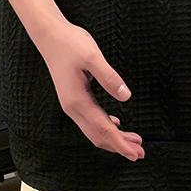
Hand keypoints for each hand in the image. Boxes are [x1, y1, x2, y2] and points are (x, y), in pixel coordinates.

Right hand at [38, 21, 144, 161]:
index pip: (103, 129)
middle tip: (141, 153)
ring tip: (133, 141)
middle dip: (119, 146)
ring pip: (94, 129)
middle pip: (98, 135)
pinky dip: (105, 126)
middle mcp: (73, 107)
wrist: (50, 36)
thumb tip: (126, 96)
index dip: (121, 143)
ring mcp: (71, 104)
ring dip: (113, 138)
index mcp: (78, 101)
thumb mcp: (93, 57)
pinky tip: (116, 124)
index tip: (136, 154)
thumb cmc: (71, 44)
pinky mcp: (73, 97)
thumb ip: (109, 78)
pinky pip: (90, 119)